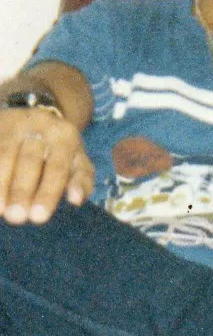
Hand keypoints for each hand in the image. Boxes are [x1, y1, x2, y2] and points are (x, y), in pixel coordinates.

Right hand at [0, 108, 94, 224]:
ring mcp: (13, 126)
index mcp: (64, 136)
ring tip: (0, 211)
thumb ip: (81, 180)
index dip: (48, 191)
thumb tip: (76, 199)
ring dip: (1, 184)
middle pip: (29, 161)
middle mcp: (39, 127)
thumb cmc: (60, 151)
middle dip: (22, 190)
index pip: (57, 167)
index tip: (40, 217)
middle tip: (17, 218)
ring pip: (5, 155)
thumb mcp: (77, 160)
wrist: (37, 117)